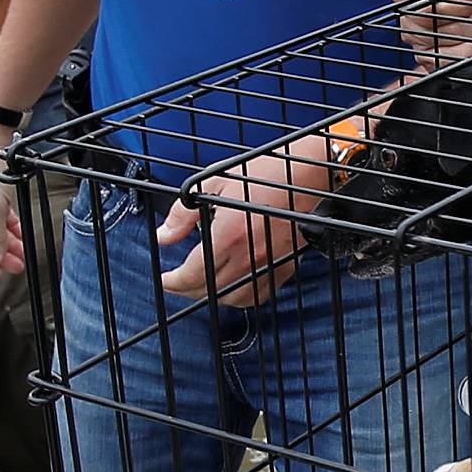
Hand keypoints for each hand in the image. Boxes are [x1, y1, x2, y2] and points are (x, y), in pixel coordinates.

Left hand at [159, 147, 317, 303]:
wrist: (307, 172)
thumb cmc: (263, 173)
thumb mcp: (213, 184)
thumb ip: (184, 214)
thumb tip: (164, 236)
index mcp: (229, 234)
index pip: (193, 274)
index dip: (173, 282)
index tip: (165, 280)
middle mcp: (250, 255)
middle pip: (210, 291)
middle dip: (187, 290)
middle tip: (177, 282)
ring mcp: (270, 263)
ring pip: (235, 299)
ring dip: (214, 296)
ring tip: (203, 284)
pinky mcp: (285, 265)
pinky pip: (259, 294)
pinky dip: (241, 296)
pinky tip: (232, 284)